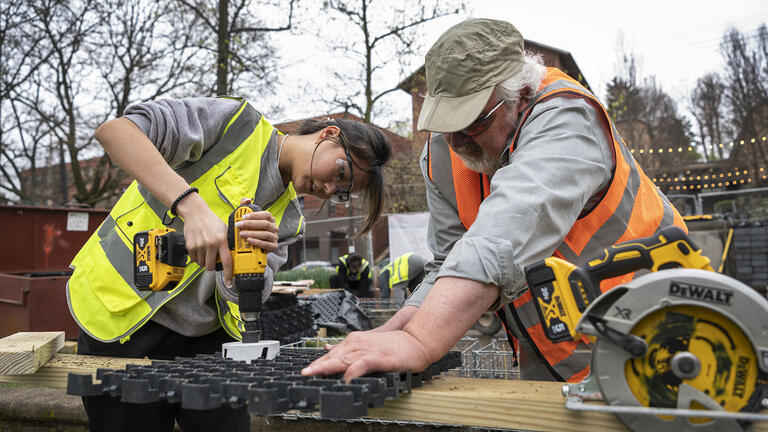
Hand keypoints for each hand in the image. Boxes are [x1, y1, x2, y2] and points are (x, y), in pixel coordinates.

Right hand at [177, 193, 230, 279]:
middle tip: (214, 259)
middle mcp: (211, 244)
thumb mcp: (224, 230)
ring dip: (205, 261)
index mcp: (221, 240)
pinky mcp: (190, 246)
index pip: (227, 261)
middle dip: (213, 266)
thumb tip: (234, 256)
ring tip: (206, 250)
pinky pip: (194, 260)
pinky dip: (197, 257)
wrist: (195, 213)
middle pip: (211, 266)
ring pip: (202, 264)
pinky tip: (200, 248)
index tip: (229, 282)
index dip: (229, 274)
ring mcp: (199, 245)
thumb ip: (228, 243)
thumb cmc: (211, 221)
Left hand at [236, 198, 278, 252]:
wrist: (255, 247)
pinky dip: (257, 242)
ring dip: (252, 233)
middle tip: (239, 225)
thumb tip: (247, 200)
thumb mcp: (248, 219)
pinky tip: (249, 240)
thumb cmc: (252, 231)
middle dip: (250, 224)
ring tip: (242, 234)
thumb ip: (246, 207)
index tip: (243, 217)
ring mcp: (275, 237)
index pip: (266, 215)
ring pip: (266, 234)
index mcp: (270, 220)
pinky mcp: (273, 246)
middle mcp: (274, 228)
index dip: (255, 215)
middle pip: (265, 224)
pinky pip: (266, 244)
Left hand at [301, 330, 431, 381]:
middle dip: (317, 366)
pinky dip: (352, 372)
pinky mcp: (378, 357)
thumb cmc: (394, 346)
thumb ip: (350, 349)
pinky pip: (361, 364)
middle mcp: (357, 343)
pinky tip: (345, 379)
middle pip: (333, 356)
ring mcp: (367, 349)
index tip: (306, 373)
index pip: (331, 354)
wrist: (415, 341)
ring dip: (328, 367)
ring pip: (343, 359)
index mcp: (354, 341)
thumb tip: (329, 349)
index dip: (318, 363)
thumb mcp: (368, 345)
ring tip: (314, 375)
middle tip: (304, 375)